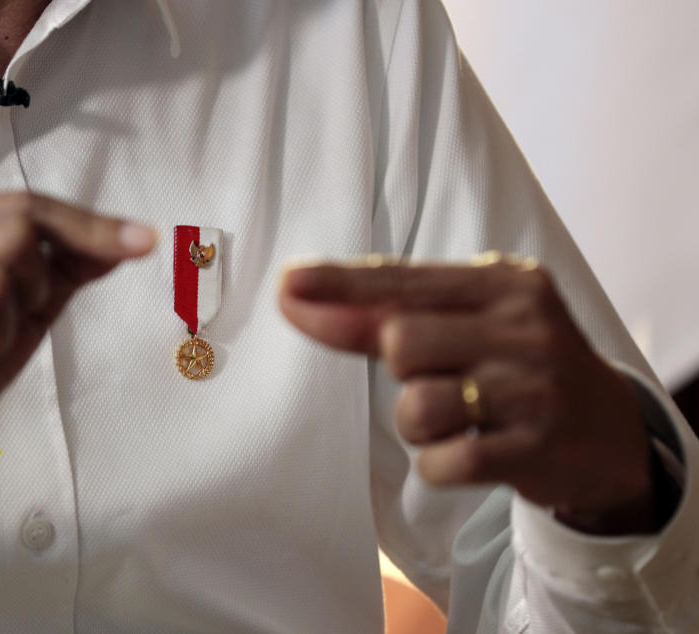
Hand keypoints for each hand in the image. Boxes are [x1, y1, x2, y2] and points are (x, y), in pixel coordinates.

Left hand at [279, 257, 657, 533]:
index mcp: (504, 282)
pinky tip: (473, 452)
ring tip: (462, 419)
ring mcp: (533, 389)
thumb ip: (388, 311)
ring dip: (419, 424)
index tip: (288, 283)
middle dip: (403, 369)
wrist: (608, 431)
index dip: (341, 285)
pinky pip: (442, 463)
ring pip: (416, 407)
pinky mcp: (535, 449)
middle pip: (400, 341)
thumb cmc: (515, 363)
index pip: (404, 280)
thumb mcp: (470, 320)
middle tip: (447, 377)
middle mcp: (523, 327)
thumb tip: (297, 295)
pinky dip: (441, 464)